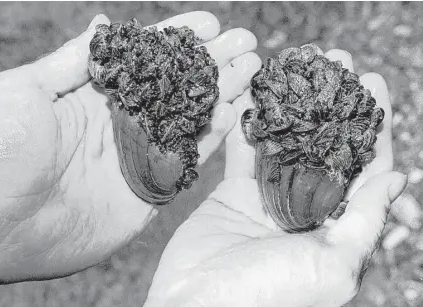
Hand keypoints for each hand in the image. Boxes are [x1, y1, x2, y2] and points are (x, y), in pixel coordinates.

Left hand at [0, 12, 259, 283]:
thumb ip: (73, 60)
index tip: (210, 23)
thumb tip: (104, 22)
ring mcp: (139, 155)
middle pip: (178, 86)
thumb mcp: (27, 91)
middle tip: (245, 43)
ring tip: (250, 70)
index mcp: (96, 95)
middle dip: (213, 62)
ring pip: (190, 119)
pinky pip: (188, 159)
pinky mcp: (149, 189)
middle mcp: (123, 122)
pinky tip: (234, 112)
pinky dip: (213, 137)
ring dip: (221, 93)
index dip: (179, 40)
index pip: (147, 60)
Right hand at [144, 50, 407, 306]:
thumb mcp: (331, 268)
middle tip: (336, 65)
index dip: (371, 127)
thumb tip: (396, 179)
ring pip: (283, 145)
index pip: (362, 170)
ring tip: (296, 69)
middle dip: (331, 106)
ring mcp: (265, 201)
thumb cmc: (266, 299)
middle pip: (324, 148)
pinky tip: (253, 97)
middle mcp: (303, 211)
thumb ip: (363, 223)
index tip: (373, 85)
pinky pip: (241, 153)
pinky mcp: (231, 195)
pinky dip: (246, 126)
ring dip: (291, 108)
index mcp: (334, 229)